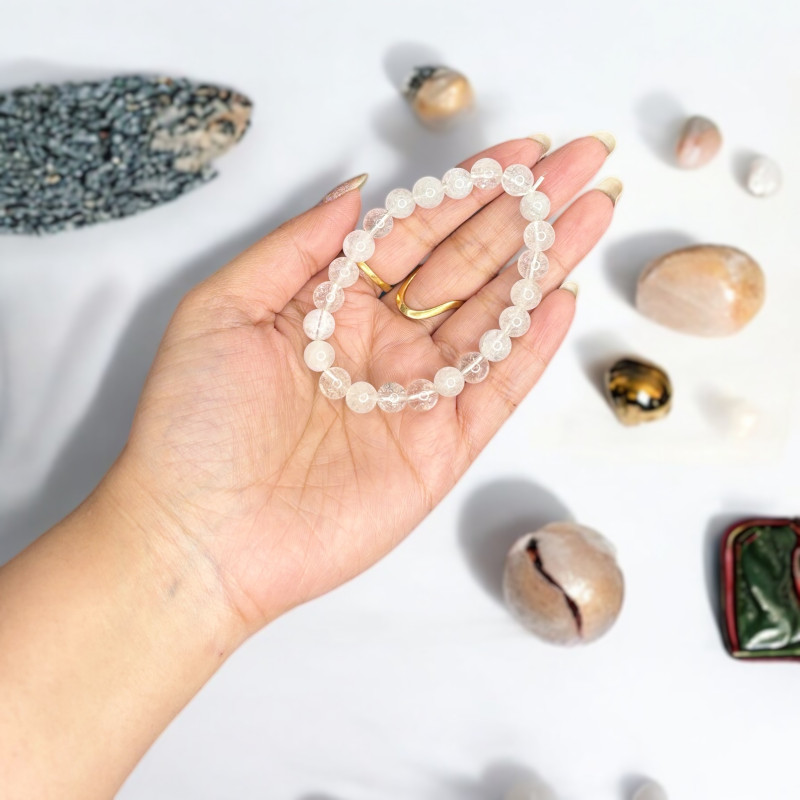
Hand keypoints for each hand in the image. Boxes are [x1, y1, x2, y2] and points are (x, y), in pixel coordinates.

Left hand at [114, 135, 615, 633]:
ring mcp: (415, 397)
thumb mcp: (221, 310)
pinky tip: (561, 299)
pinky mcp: (438, 450)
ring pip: (492, 319)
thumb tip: (355, 190)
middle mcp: (380, 346)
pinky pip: (495, 390)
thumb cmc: (191, 426)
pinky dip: (530, 348)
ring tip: (590, 213)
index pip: (414, 234)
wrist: (198, 539)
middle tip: (579, 164)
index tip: (518, 152)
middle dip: (524, 214)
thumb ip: (293, 248)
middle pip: (466, 266)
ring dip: (544, 266)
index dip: (467, 190)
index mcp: (332, 308)